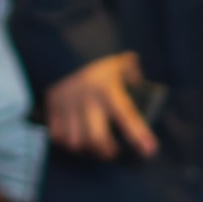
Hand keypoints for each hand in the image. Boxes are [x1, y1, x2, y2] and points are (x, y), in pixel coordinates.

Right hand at [44, 50, 158, 158]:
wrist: (62, 50)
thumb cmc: (99, 63)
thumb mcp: (119, 64)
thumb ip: (133, 74)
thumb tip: (139, 83)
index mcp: (108, 90)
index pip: (126, 116)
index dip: (138, 134)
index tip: (149, 150)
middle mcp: (87, 99)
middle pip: (96, 139)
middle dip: (107, 151)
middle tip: (112, 151)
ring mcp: (67, 105)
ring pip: (76, 141)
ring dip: (87, 147)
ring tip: (93, 145)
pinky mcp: (53, 107)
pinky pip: (58, 136)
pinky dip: (67, 141)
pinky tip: (75, 136)